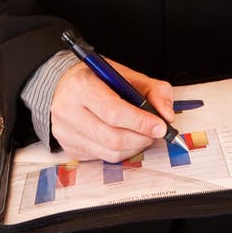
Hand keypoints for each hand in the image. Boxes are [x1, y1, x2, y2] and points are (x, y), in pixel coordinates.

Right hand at [50, 58, 174, 161]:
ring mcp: (65, 132)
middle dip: (141, 137)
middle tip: (156, 132)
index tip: (161, 126)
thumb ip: (153, 90)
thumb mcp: (126, 74)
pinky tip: (126, 138)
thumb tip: (167, 115)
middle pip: (112, 137)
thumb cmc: (98, 79)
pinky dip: (121, 151)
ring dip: (134, 147)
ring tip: (143, 135)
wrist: (65, 85)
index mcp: (81, 85)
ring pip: (109, 152)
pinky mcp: (69, 148)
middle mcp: (67, 110)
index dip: (141, 122)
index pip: (114, 112)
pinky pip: (102, 158)